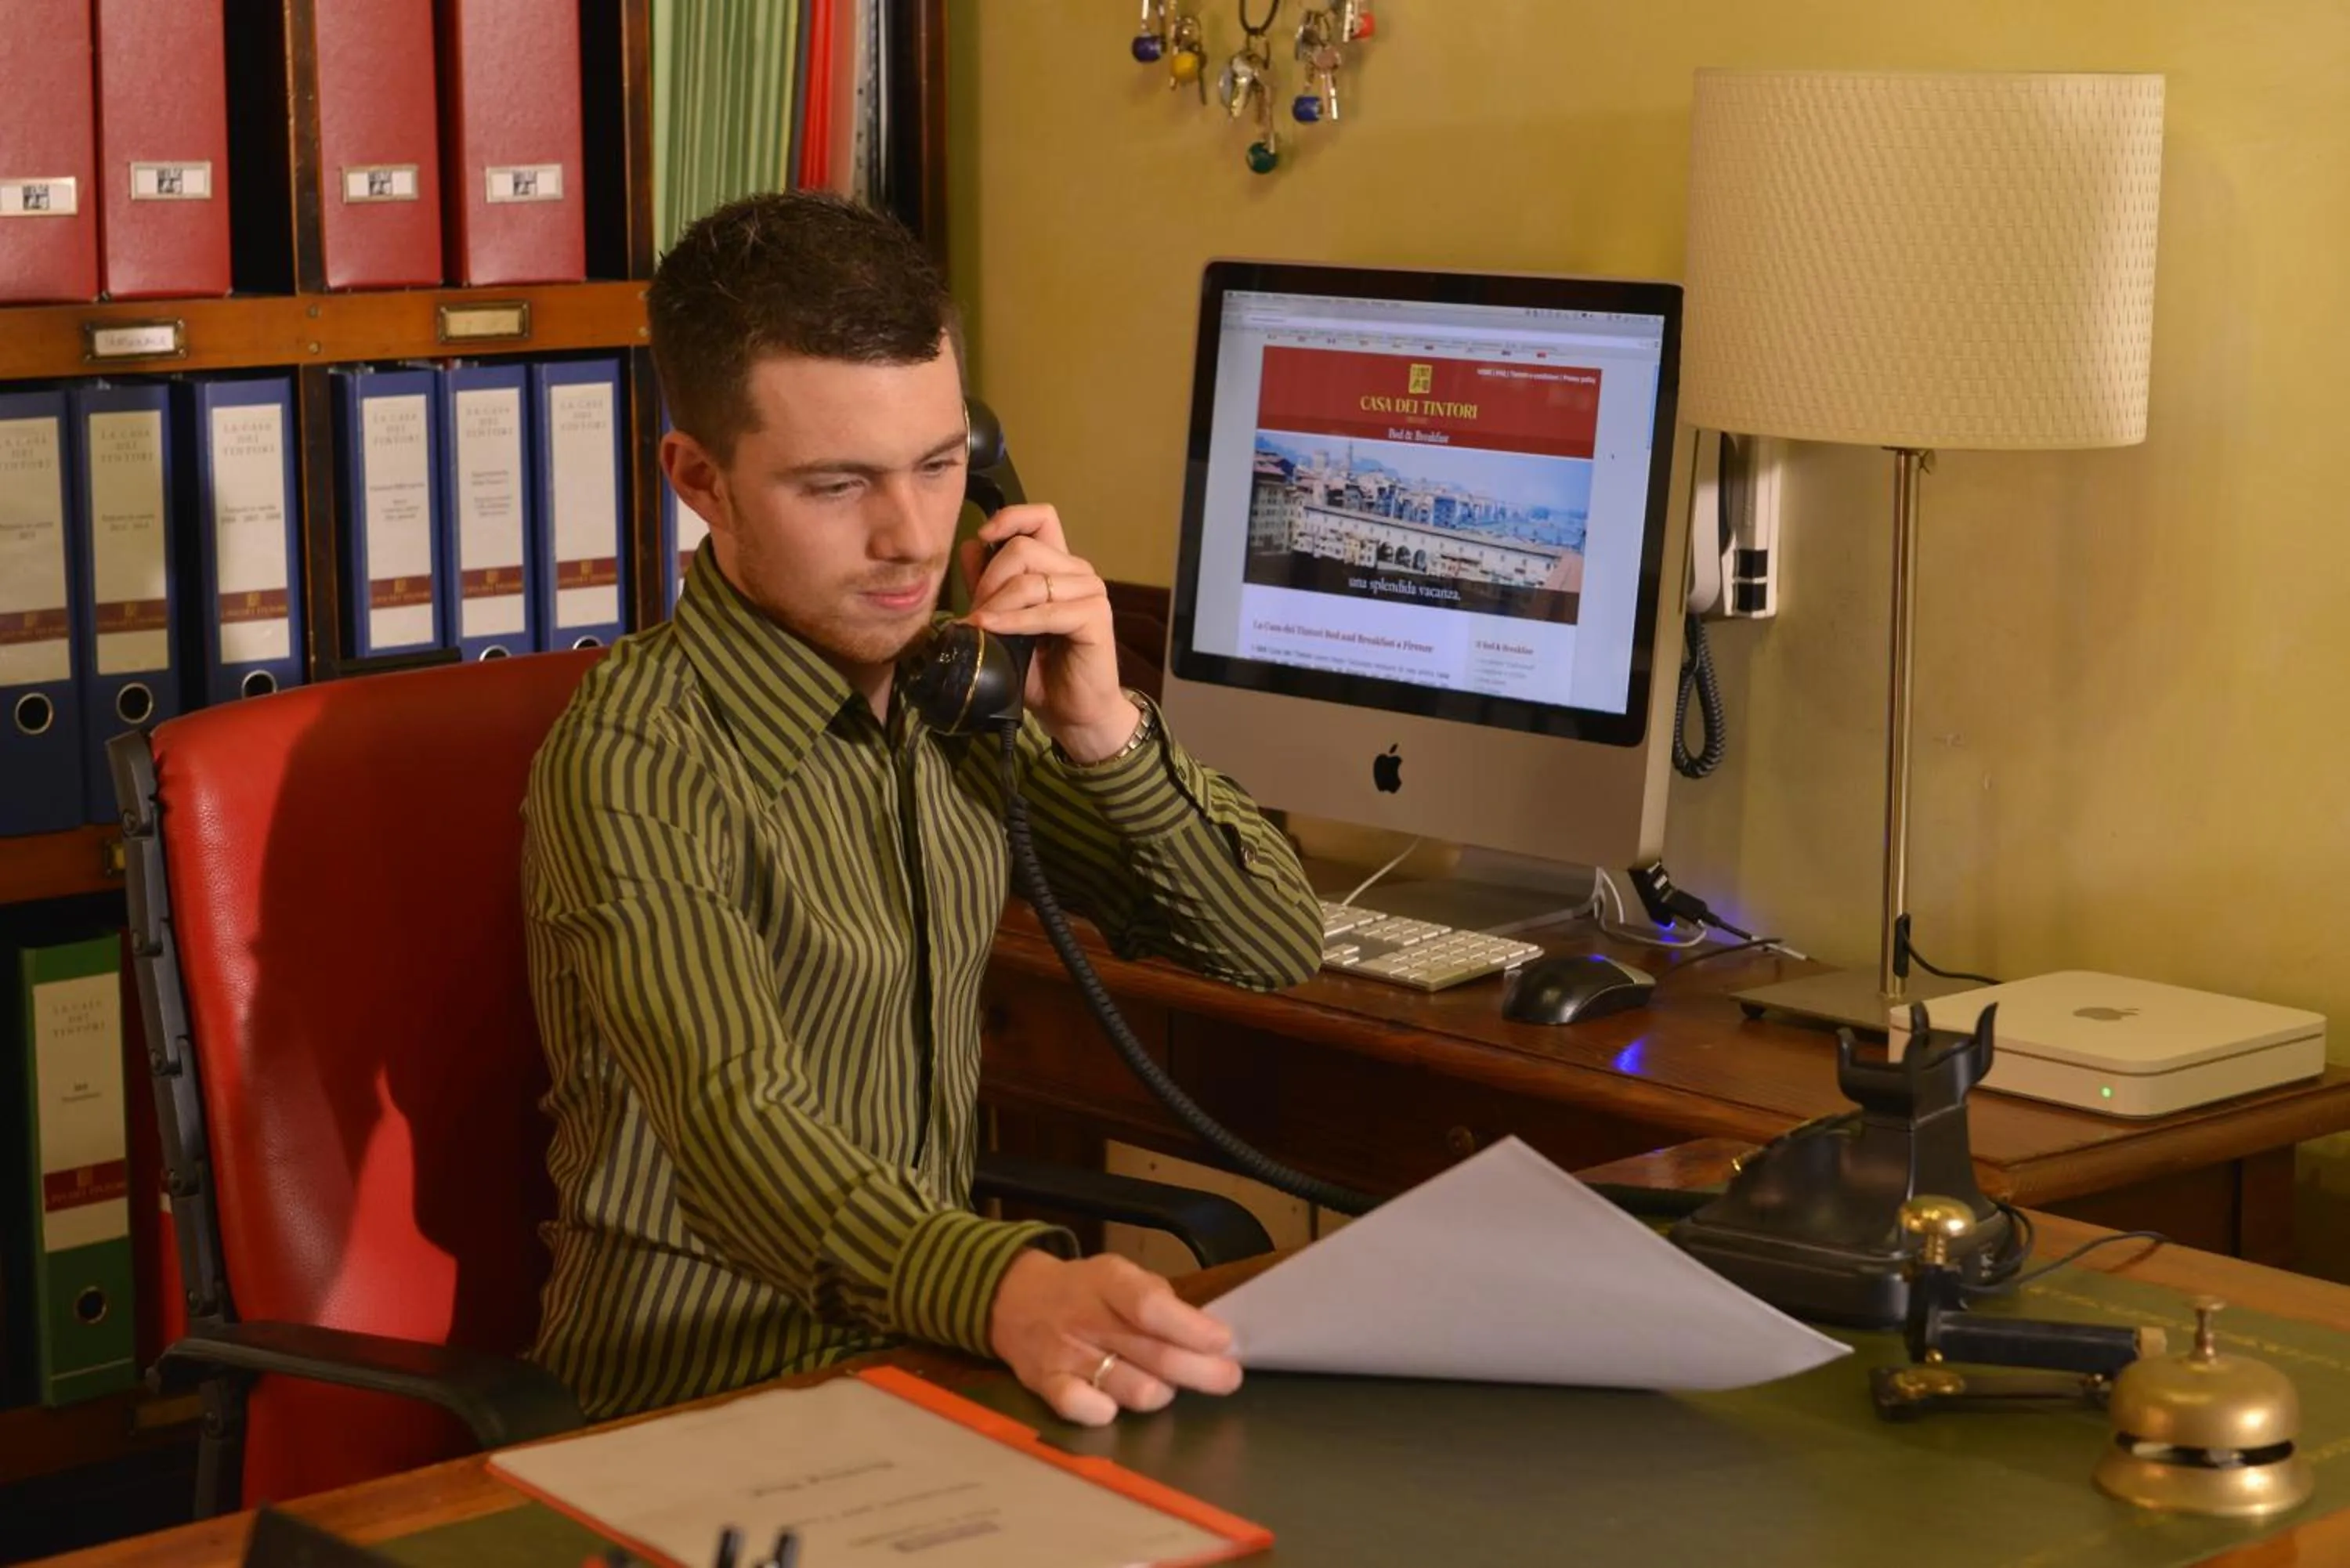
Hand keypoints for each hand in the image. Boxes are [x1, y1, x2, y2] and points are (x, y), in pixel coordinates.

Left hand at [959, 505, 1140, 763]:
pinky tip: (992, 630)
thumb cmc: (1041, 670)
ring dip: (996, 605)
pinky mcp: (1095, 616)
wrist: (1072, 712)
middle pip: (1023, 549)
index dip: (1009, 518)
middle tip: (974, 615)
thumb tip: (968, 547)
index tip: (982, 536)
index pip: (1040, 517)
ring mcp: (1090, 592)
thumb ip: (990, 585)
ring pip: (1029, 579)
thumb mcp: (1004, 622)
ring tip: (981, 629)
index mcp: (1059, 565)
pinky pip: (1045, 610)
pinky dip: (1013, 621)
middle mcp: (1077, 572)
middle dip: (988, 581)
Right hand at [987, 1250, 1242, 1425]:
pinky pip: (1086, 1411)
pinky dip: (1109, 1412)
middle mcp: (1086, 1319)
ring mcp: (1064, 1356)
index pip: (1151, 1307)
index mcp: (1108, 1281)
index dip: (1191, 1328)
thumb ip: (1157, 1300)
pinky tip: (1117, 1403)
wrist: (1015, 1300)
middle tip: (1228, 1378)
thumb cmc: (1084, 1289)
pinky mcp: (1045, 1387)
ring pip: (1132, 1390)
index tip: (1224, 1342)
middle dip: (1201, 1371)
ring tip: (1168, 1385)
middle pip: (1153, 1355)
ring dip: (1162, 1393)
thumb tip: (1206, 1333)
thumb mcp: (1119, 1275)